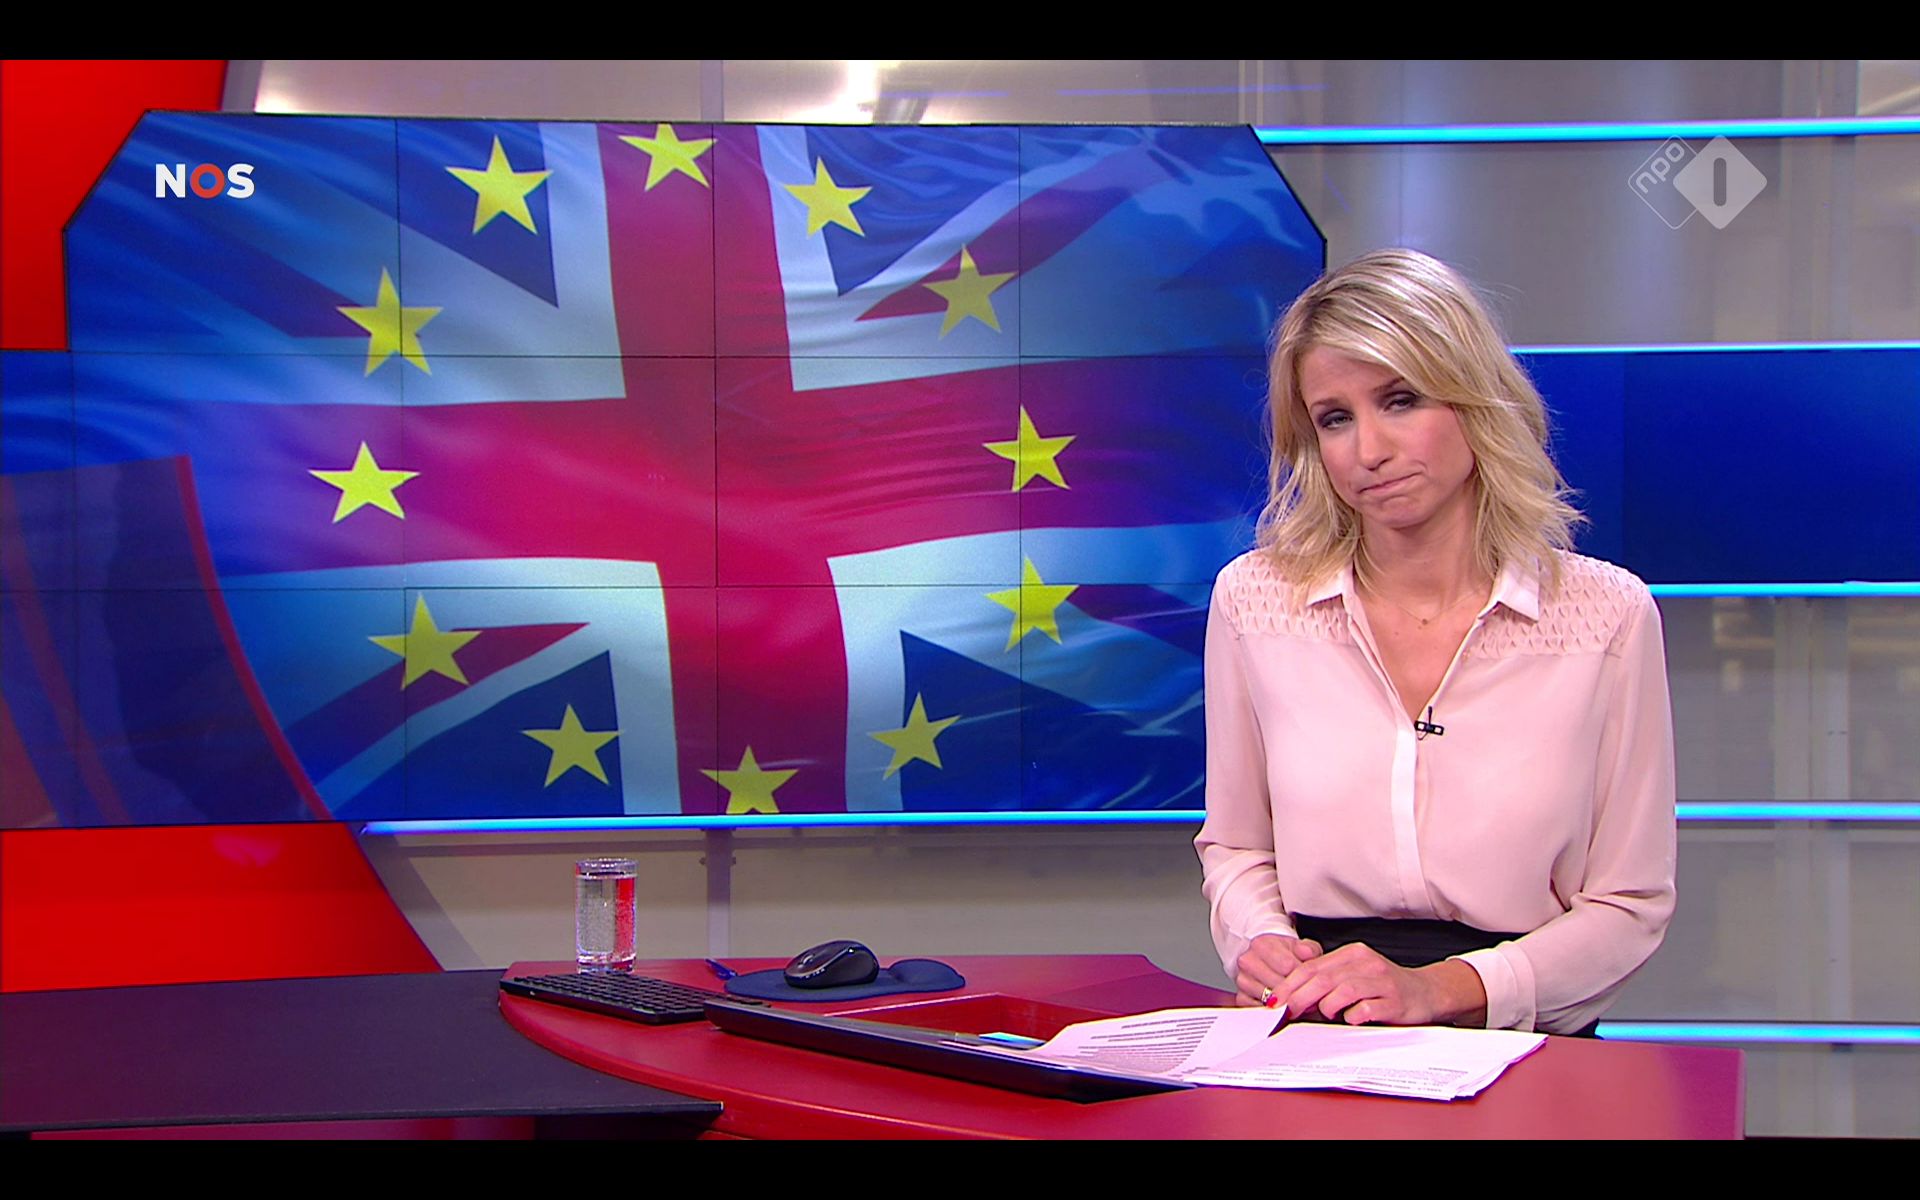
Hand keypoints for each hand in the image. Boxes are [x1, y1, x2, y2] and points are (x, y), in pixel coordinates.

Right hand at [1232, 933, 1323, 1006]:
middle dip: (1295, 990)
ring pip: (1270, 1000)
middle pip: (1278, 984)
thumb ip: (1308, 949)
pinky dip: (1274, 1011)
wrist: (1265, 961)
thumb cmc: (1284, 955)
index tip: (1309, 977)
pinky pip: (1261, 1010)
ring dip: (1286, 1002)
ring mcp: (1242, 980)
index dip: (1303, 974)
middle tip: (1305, 990)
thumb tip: (1308, 953)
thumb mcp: (1299, 947)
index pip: (1287, 965)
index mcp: (1261, 944)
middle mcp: (1248, 961)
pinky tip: (1281, 1003)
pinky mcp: (1241, 998)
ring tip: (1294, 996)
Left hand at [1269, 943, 1487, 1026]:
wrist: (1426, 993)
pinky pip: (1366, 1009)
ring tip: (1326, 1016)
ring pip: (1342, 991)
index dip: (1289, 985)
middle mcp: (1365, 963)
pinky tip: (1350, 1020)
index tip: (1275, 1002)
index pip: (1311, 967)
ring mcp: (1381, 981)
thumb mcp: (1353, 975)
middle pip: (1322, 979)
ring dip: (1327, 1007)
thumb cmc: (1383, 988)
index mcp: (1351, 954)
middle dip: (1299, 998)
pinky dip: (1352, 1016)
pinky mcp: (1394, 1002)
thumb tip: (1288, 995)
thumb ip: (1326, 980)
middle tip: (1287, 1013)